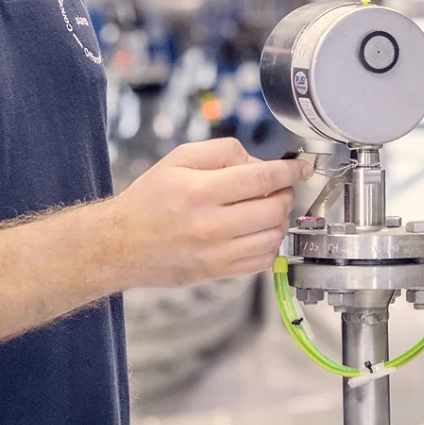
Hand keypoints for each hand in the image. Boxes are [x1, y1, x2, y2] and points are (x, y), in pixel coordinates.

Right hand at [97, 139, 310, 288]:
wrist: (120, 245)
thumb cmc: (149, 201)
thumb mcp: (178, 159)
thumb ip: (222, 151)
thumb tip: (257, 161)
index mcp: (200, 192)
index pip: (262, 179)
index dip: (290, 170)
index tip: (302, 167)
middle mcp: (210, 225)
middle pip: (274, 209)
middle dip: (285, 193)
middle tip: (278, 186)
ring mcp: (216, 254)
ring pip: (274, 237)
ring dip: (280, 219)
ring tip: (266, 208)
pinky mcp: (218, 273)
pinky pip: (263, 261)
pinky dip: (270, 244)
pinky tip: (259, 231)